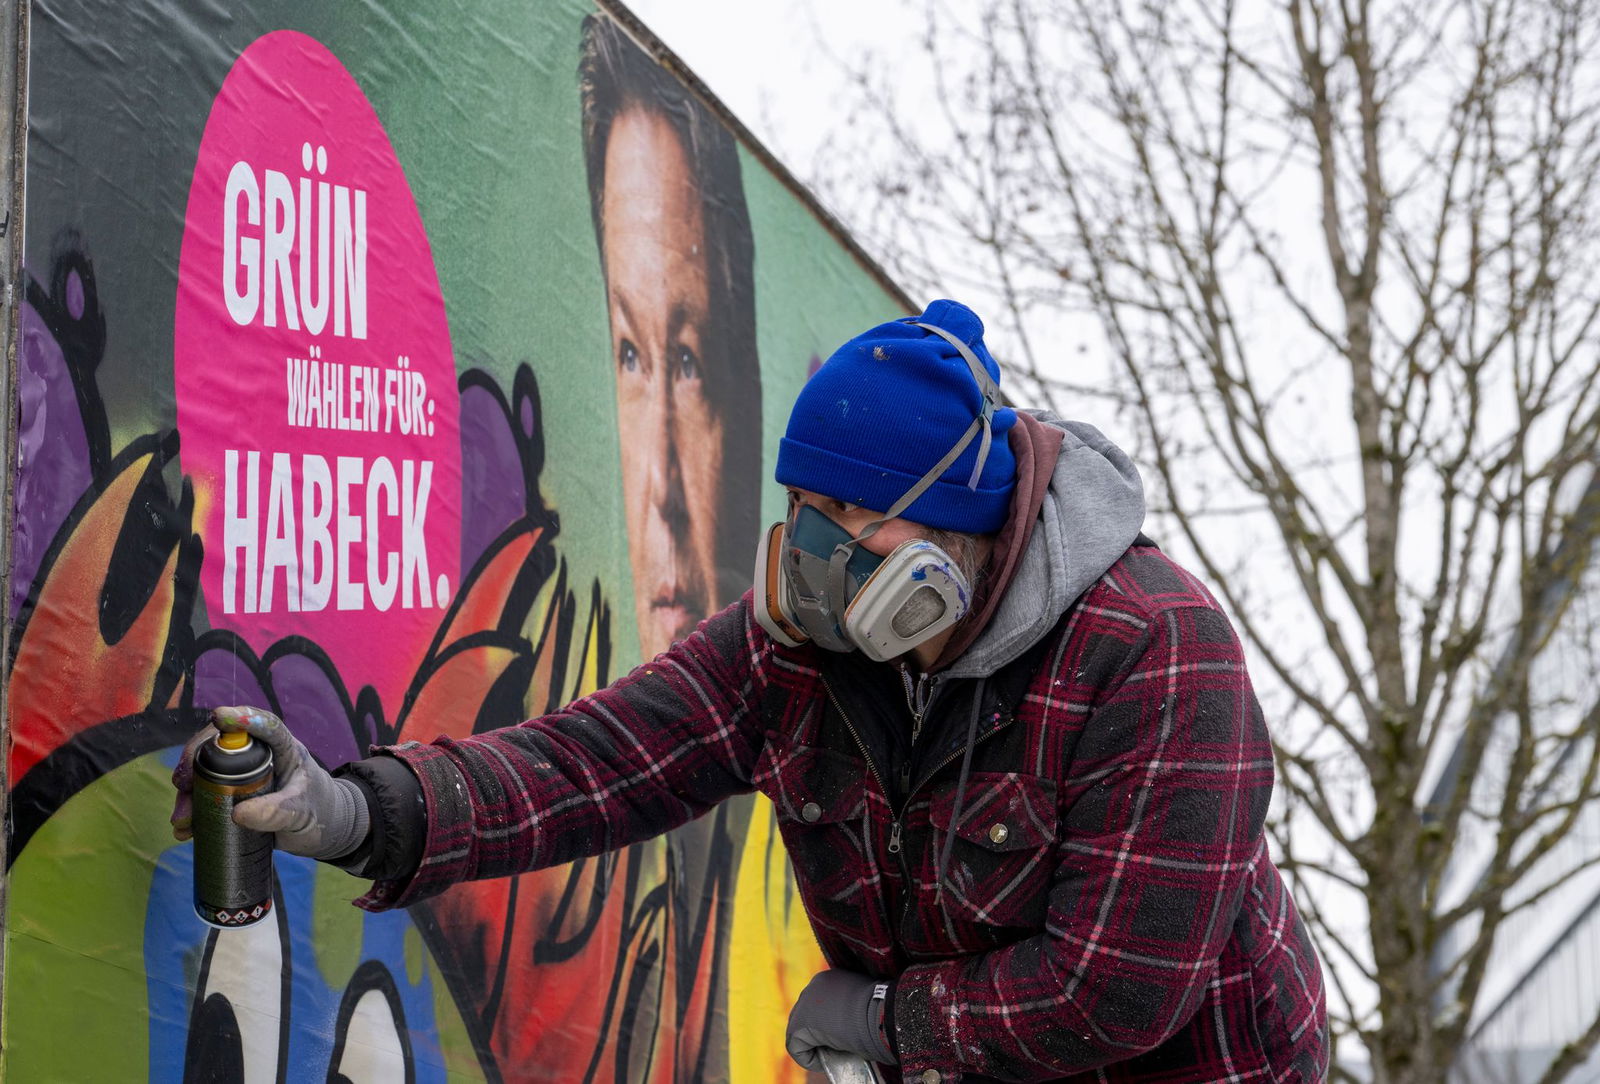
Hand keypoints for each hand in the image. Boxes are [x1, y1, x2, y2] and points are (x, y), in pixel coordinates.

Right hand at [170, 705, 368, 860]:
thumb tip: (238, 815)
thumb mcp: (302, 812)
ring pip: (206, 772)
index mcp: (285, 749)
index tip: (220, 716)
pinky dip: (191, 811)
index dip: (244, 718)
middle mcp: (259, 756)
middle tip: (181, 782)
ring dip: (189, 793)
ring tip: (182, 819)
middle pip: (222, 746)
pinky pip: (205, 796)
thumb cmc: (319, 811)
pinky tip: (184, 829)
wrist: (321, 831)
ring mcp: (242, 774)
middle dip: (196, 760)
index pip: (267, 725)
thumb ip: (277, 812)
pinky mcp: (231, 794)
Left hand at [785, 970, 894, 1070]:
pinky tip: (825, 1062)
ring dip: (815, 1045)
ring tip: (834, 1054)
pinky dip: (809, 1059)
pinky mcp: (798, 1024)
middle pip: (807, 1016)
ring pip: (800, 1031)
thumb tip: (846, 1023)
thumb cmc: (880, 1011)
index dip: (829, 1023)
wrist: (880, 1015)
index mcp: (829, 979)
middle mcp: (813, 986)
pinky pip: (797, 1047)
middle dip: (819, 1034)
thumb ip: (848, 1007)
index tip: (846, 1033)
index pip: (820, 1005)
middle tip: (838, 1047)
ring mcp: (803, 1003)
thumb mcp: (862, 1003)